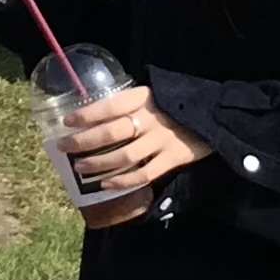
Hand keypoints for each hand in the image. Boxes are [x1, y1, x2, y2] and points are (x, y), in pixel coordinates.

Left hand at [59, 85, 212, 193]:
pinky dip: (123, 182)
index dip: (86, 115)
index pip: (110, 106)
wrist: (215, 114)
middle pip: (111, 133)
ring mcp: (162, 140)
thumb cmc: (176, 104)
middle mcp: (151, 119)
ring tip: (80, 168)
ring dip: (99, 164)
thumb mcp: (154, 95)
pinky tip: (107, 185)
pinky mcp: (173, 158)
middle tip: (64, 147)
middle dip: (83, 142)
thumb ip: (129, 104)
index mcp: (144, 98)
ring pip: (124, 156)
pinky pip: (144, 174)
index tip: (66, 122)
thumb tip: (94, 115)